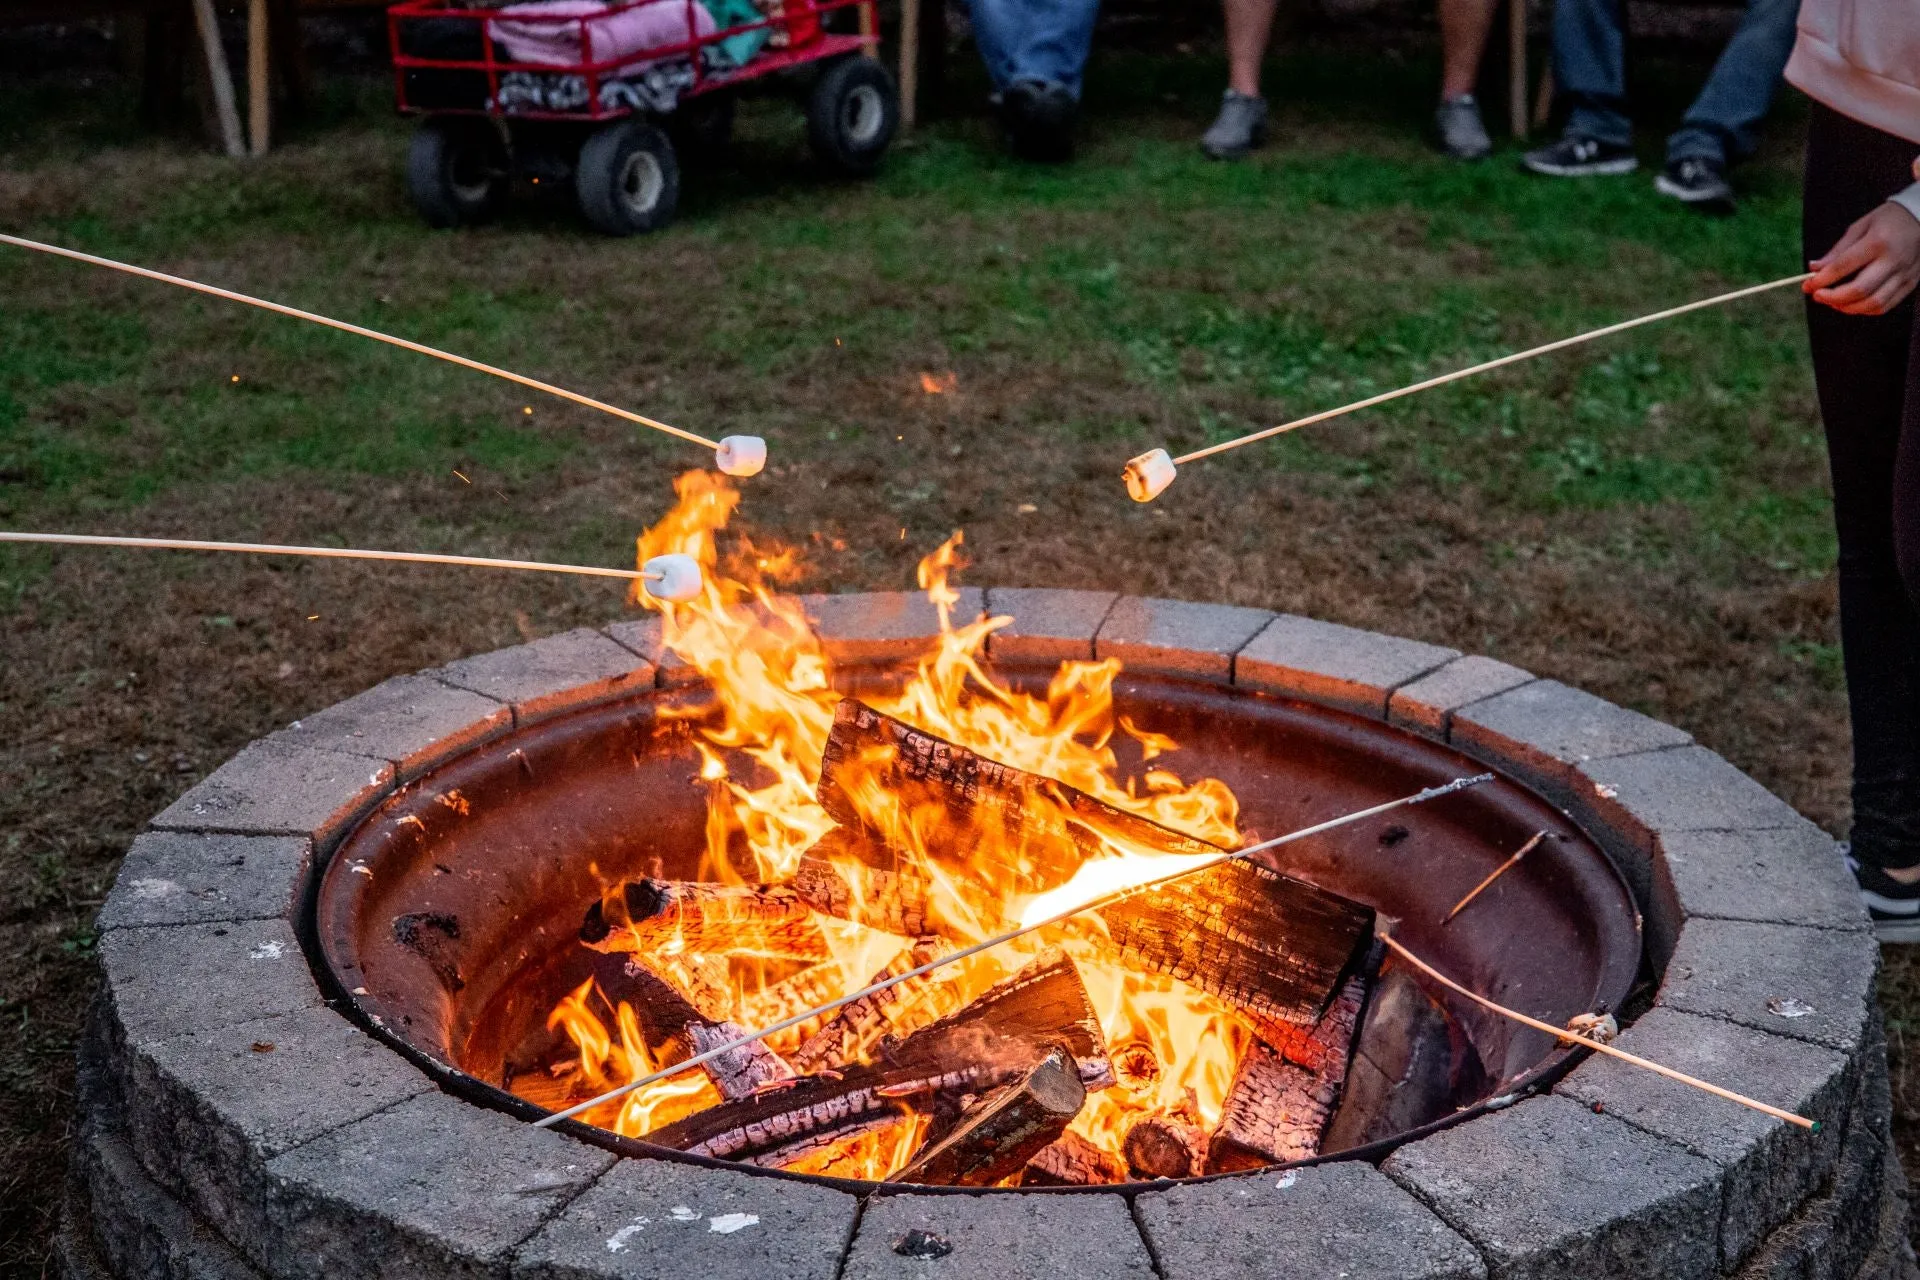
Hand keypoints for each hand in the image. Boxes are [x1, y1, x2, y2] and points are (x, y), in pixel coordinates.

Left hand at [1805, 200, 1919, 315]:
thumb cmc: (1888, 220)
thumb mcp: (1860, 226)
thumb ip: (1837, 251)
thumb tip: (1814, 269)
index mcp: (1878, 242)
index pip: (1844, 267)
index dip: (1821, 280)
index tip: (1808, 284)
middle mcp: (1893, 260)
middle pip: (1859, 290)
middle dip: (1832, 298)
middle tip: (1817, 295)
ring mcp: (1905, 274)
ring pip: (1873, 303)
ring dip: (1847, 307)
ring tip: (1833, 301)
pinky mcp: (1911, 283)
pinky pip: (1885, 306)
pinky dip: (1865, 310)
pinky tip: (1852, 304)